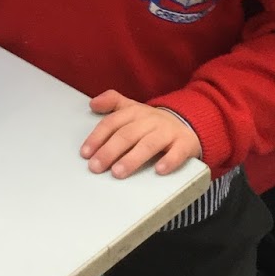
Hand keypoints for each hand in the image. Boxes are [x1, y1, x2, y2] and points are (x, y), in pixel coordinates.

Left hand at [81, 91, 202, 178]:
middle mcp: (151, 120)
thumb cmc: (152, 122)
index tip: (86, 153)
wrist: (188, 122)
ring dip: (132, 159)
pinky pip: (178, 152)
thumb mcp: (132, 108)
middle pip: (127, 135)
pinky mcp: (185, 144)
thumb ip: (112, 102)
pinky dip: (169, 161)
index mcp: (135, 112)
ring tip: (118, 173)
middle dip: (109, 151)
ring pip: (149, 144)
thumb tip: (92, 103)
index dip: (98, 137)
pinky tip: (159, 171)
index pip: (113, 123)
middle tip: (96, 167)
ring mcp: (168, 132)